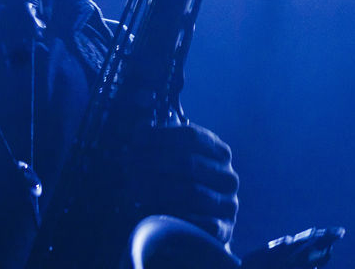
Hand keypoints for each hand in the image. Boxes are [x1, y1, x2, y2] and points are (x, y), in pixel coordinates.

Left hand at [118, 121, 238, 245]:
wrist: (203, 227)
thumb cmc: (186, 190)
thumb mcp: (180, 165)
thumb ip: (164, 147)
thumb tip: (140, 127)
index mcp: (220, 154)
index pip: (192, 137)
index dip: (161, 136)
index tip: (135, 140)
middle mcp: (228, 176)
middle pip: (189, 163)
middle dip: (153, 161)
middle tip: (127, 164)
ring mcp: (227, 202)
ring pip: (191, 192)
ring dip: (156, 189)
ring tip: (131, 187)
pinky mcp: (223, 228)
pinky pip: (197, 221)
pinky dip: (174, 215)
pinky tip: (151, 212)